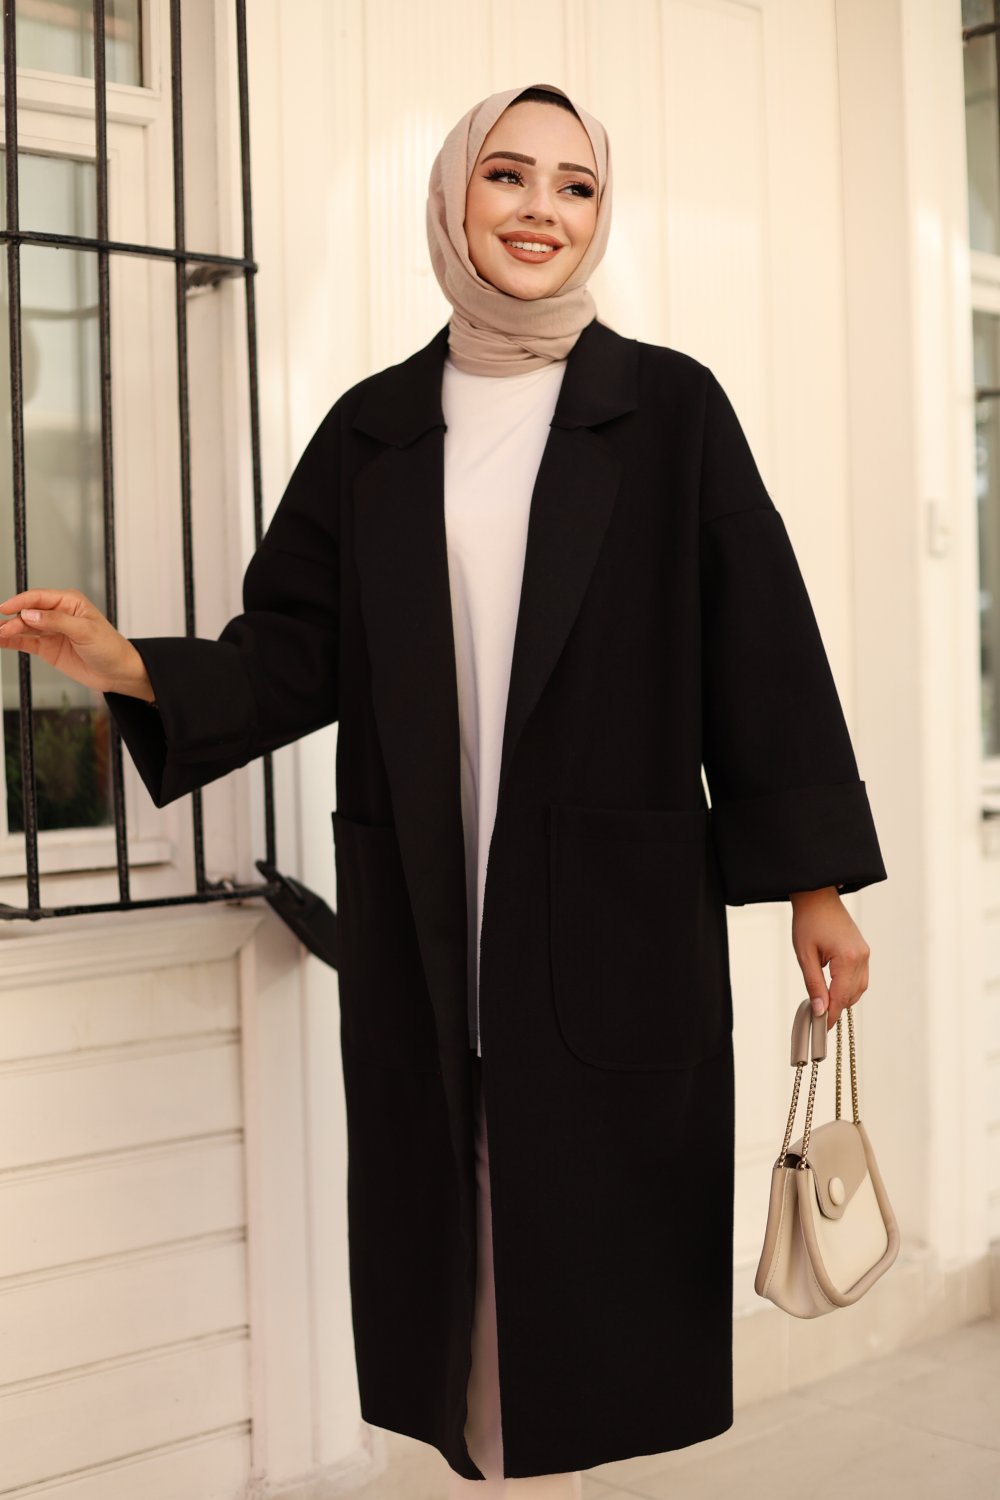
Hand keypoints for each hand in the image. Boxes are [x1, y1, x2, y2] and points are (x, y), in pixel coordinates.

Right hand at [0, 588, 154, 700]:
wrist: (117, 672)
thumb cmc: (109, 647)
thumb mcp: (86, 631)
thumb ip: (57, 621)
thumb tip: (31, 614)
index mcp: (69, 602)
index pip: (39, 597)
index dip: (20, 601)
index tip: (5, 608)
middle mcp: (57, 614)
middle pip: (27, 612)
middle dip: (12, 619)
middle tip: (0, 629)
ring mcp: (50, 631)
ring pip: (23, 626)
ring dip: (8, 630)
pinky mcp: (47, 647)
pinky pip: (24, 642)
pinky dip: (10, 641)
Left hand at [789, 885, 870, 1029]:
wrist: (818, 896)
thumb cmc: (808, 922)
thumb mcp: (805, 955)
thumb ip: (813, 984)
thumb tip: (819, 1010)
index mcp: (848, 957)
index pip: (841, 996)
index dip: (831, 1014)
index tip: (821, 1028)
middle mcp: (862, 957)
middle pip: (853, 995)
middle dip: (837, 1008)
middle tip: (819, 1019)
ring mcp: (865, 954)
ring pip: (859, 988)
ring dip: (844, 998)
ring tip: (824, 1004)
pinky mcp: (863, 951)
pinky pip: (860, 977)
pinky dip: (848, 987)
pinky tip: (834, 989)